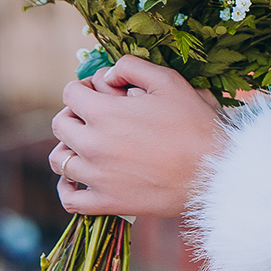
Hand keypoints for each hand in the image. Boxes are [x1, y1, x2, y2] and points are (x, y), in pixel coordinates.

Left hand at [49, 57, 226, 216]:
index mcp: (103, 113)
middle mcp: (92, 145)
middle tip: (95, 115)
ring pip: (59, 161)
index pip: (70, 93)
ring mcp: (96, 177)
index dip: (84, 87)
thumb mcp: (167, 80)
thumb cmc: (193, 123)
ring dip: (68, 147)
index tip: (99, 91)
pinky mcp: (107, 203)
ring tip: (86, 145)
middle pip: (60, 124)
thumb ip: (131, 67)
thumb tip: (108, 75)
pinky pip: (70, 200)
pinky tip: (77, 181)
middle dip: (74, 114)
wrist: (212, 171)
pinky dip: (67, 190)